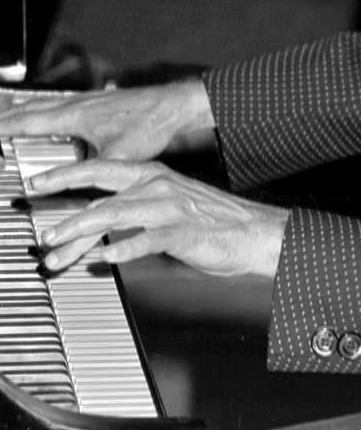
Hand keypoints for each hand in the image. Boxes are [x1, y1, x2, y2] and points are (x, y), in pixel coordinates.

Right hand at [0, 79, 214, 160]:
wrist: (173, 106)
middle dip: (10, 116)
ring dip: (27, 110)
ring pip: (48, 104)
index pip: (30, 120)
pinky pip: (63, 105)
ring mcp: (89, 101)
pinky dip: (48, 110)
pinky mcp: (100, 103)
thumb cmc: (150, 124)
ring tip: (12, 116)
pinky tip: (54, 116)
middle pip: (34, 109)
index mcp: (75, 116)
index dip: (7, 127)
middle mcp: (78, 105)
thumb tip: (76, 187)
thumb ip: (93, 172)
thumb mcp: (119, 156)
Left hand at [31, 158, 288, 279]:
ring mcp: (171, 208)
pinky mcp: (184, 232)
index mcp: (152, 175)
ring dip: (84, 235)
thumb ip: (133, 212)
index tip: (35, 186)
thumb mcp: (168, 207)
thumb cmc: (212, 222)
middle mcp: (158, 186)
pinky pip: (149, 240)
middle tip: (42, 235)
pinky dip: (126, 249)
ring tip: (60, 252)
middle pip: (102, 198)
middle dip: (66, 217)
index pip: (99, 170)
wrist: (256, 231)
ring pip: (117, 217)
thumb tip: (97, 227)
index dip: (64, 176)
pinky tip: (107, 259)